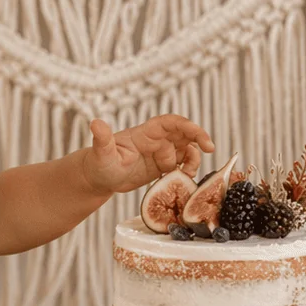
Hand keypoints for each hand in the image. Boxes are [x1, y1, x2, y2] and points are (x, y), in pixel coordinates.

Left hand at [81, 115, 213, 194]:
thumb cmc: (98, 164)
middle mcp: (156, 140)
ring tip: (187, 175)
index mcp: (145, 133)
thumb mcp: (101, 154)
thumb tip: (95, 123)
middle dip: (198, 138)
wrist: (98, 179)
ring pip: (186, 150)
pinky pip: (181, 166)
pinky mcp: (162, 167)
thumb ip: (102, 139)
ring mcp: (160, 153)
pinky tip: (182, 183)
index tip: (200, 137)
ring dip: (193, 160)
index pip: (170, 123)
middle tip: (210, 150)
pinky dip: (187, 172)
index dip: (187, 126)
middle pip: (184, 133)